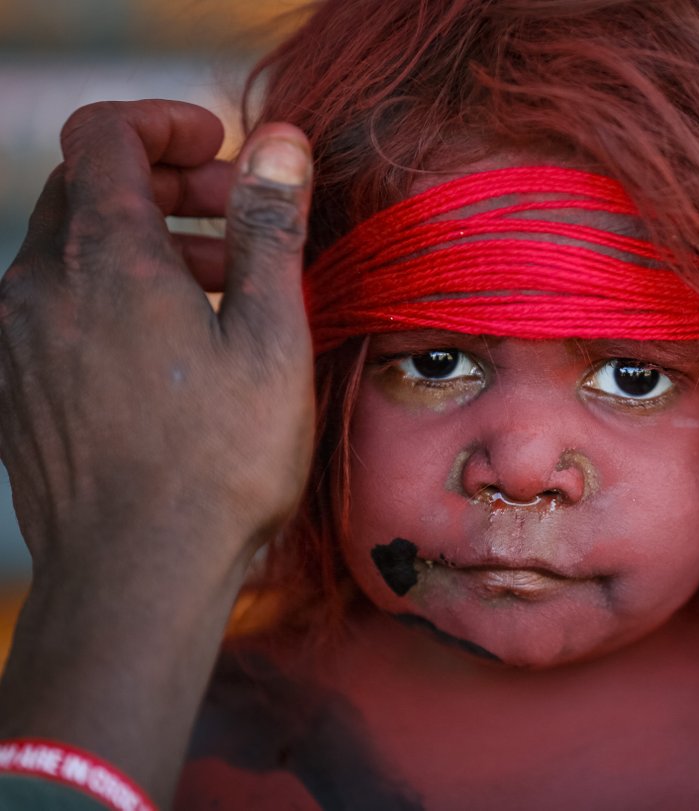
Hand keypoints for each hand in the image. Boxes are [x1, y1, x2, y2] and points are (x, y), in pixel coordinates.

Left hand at [0, 99, 313, 581]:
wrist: (136, 575)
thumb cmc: (219, 462)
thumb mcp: (271, 337)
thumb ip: (268, 227)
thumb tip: (279, 141)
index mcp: (106, 258)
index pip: (104, 134)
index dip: (165, 122)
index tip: (222, 147)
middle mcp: (40, 285)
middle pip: (86, 188)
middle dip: (166, 184)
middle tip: (237, 218)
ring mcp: (17, 340)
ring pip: (71, 251)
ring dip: (143, 243)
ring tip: (218, 286)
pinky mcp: (15, 388)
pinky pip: (56, 307)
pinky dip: (109, 294)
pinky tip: (168, 346)